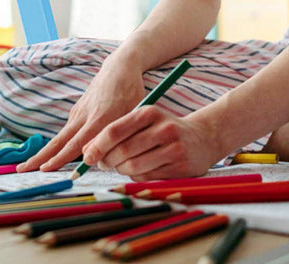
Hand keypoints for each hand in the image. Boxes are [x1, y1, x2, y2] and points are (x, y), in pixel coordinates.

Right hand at [17, 61, 145, 172]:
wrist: (119, 68)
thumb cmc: (132, 93)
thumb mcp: (133, 116)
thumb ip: (118, 138)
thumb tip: (98, 160)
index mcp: (99, 119)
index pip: (76, 144)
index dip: (60, 158)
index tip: (45, 170)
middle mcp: (83, 116)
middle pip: (59, 141)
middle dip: (40, 156)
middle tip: (21, 169)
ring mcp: (78, 112)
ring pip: (60, 137)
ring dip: (44, 152)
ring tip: (29, 165)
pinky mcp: (77, 110)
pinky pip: (67, 131)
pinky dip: (56, 145)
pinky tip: (49, 156)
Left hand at [82, 105, 215, 179]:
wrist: (202, 137)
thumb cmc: (163, 129)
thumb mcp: (143, 121)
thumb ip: (119, 131)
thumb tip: (88, 149)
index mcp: (148, 112)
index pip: (114, 130)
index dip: (97, 145)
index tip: (86, 156)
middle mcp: (162, 128)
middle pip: (123, 150)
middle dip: (108, 160)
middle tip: (102, 164)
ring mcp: (174, 147)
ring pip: (134, 166)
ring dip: (121, 170)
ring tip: (118, 166)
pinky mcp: (181, 165)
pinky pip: (149, 176)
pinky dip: (137, 176)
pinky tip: (138, 170)